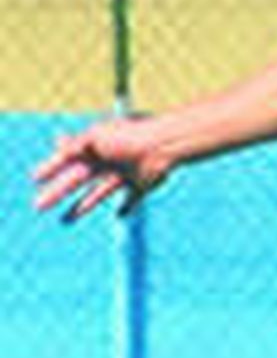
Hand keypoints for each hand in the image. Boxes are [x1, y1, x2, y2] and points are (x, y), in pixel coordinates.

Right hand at [33, 117, 172, 221]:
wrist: (162, 144)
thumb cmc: (127, 136)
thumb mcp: (97, 137)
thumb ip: (78, 143)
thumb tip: (57, 141)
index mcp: (93, 149)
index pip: (66, 161)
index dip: (50, 169)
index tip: (34, 178)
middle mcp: (105, 163)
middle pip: (76, 181)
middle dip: (56, 193)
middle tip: (38, 206)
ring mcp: (123, 175)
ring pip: (98, 194)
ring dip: (81, 207)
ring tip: (65, 221)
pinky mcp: (141, 185)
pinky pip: (132, 200)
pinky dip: (127, 208)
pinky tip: (119, 216)